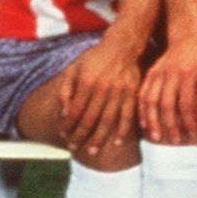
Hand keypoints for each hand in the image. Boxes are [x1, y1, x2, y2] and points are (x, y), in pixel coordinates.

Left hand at [56, 33, 144, 157]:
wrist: (123, 45)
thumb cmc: (95, 58)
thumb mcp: (75, 68)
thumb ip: (66, 90)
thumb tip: (64, 113)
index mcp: (87, 82)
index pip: (74, 111)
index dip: (67, 125)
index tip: (63, 135)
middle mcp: (103, 88)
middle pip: (90, 119)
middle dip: (80, 135)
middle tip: (74, 147)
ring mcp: (120, 91)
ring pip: (108, 120)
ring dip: (99, 138)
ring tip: (92, 151)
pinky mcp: (133, 92)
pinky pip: (128, 115)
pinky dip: (123, 130)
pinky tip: (117, 142)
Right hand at [139, 27, 196, 144]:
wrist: (188, 36)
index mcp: (189, 73)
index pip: (187, 103)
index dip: (189, 120)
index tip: (193, 134)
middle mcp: (171, 73)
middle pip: (166, 104)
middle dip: (170, 125)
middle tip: (174, 142)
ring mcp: (158, 73)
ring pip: (151, 101)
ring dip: (153, 121)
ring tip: (156, 137)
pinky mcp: (150, 73)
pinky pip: (142, 94)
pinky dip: (142, 110)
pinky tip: (144, 124)